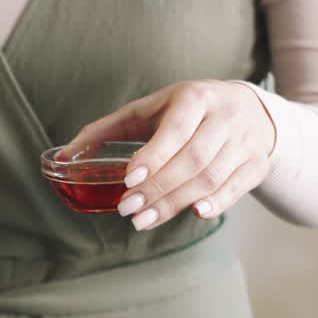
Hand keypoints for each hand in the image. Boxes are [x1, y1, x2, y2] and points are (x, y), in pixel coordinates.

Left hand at [68, 80, 275, 230]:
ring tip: (144, 220)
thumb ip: (106, 130)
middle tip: (128, 210)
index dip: (154, 156)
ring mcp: (244, 142)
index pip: (176, 129)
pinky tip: (195, 214)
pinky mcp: (255, 165)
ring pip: (211, 177)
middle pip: (193, 159)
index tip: (129, 181)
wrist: (249, 109)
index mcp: (195, 97)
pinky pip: (236, 189)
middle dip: (158, 188)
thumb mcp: (149, 110)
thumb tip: (62, 156)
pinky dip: (217, 203)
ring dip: (176, 203)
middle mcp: (225, 116)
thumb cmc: (186, 111)